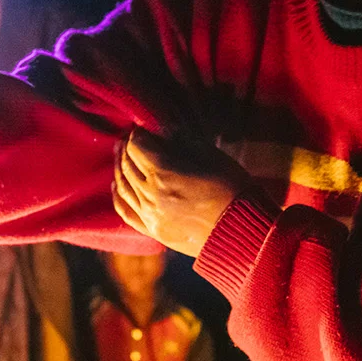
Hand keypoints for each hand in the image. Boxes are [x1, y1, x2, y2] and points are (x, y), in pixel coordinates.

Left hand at [112, 128, 250, 257]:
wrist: (243, 232)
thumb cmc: (234, 189)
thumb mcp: (212, 157)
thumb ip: (183, 143)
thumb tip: (165, 132)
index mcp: (165, 173)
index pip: (138, 146)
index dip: (137, 133)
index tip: (141, 127)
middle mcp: (151, 194)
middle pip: (128, 164)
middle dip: (127, 147)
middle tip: (129, 138)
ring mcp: (150, 215)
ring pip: (123, 186)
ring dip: (120, 167)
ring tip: (122, 155)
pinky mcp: (153, 231)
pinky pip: (126, 211)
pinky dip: (119, 195)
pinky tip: (117, 184)